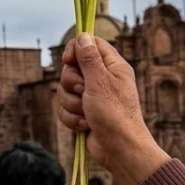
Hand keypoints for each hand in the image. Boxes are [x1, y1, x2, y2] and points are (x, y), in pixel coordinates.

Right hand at [58, 34, 168, 184]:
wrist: (119, 149)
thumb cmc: (115, 114)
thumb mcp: (100, 81)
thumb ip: (89, 58)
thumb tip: (82, 35)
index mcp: (112, 67)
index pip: (89, 44)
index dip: (75, 49)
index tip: (69, 61)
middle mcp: (102, 79)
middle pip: (72, 68)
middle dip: (71, 83)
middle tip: (83, 92)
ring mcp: (92, 97)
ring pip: (65, 90)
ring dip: (71, 103)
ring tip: (86, 113)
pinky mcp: (83, 113)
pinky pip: (65, 108)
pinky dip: (72, 117)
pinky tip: (85, 124)